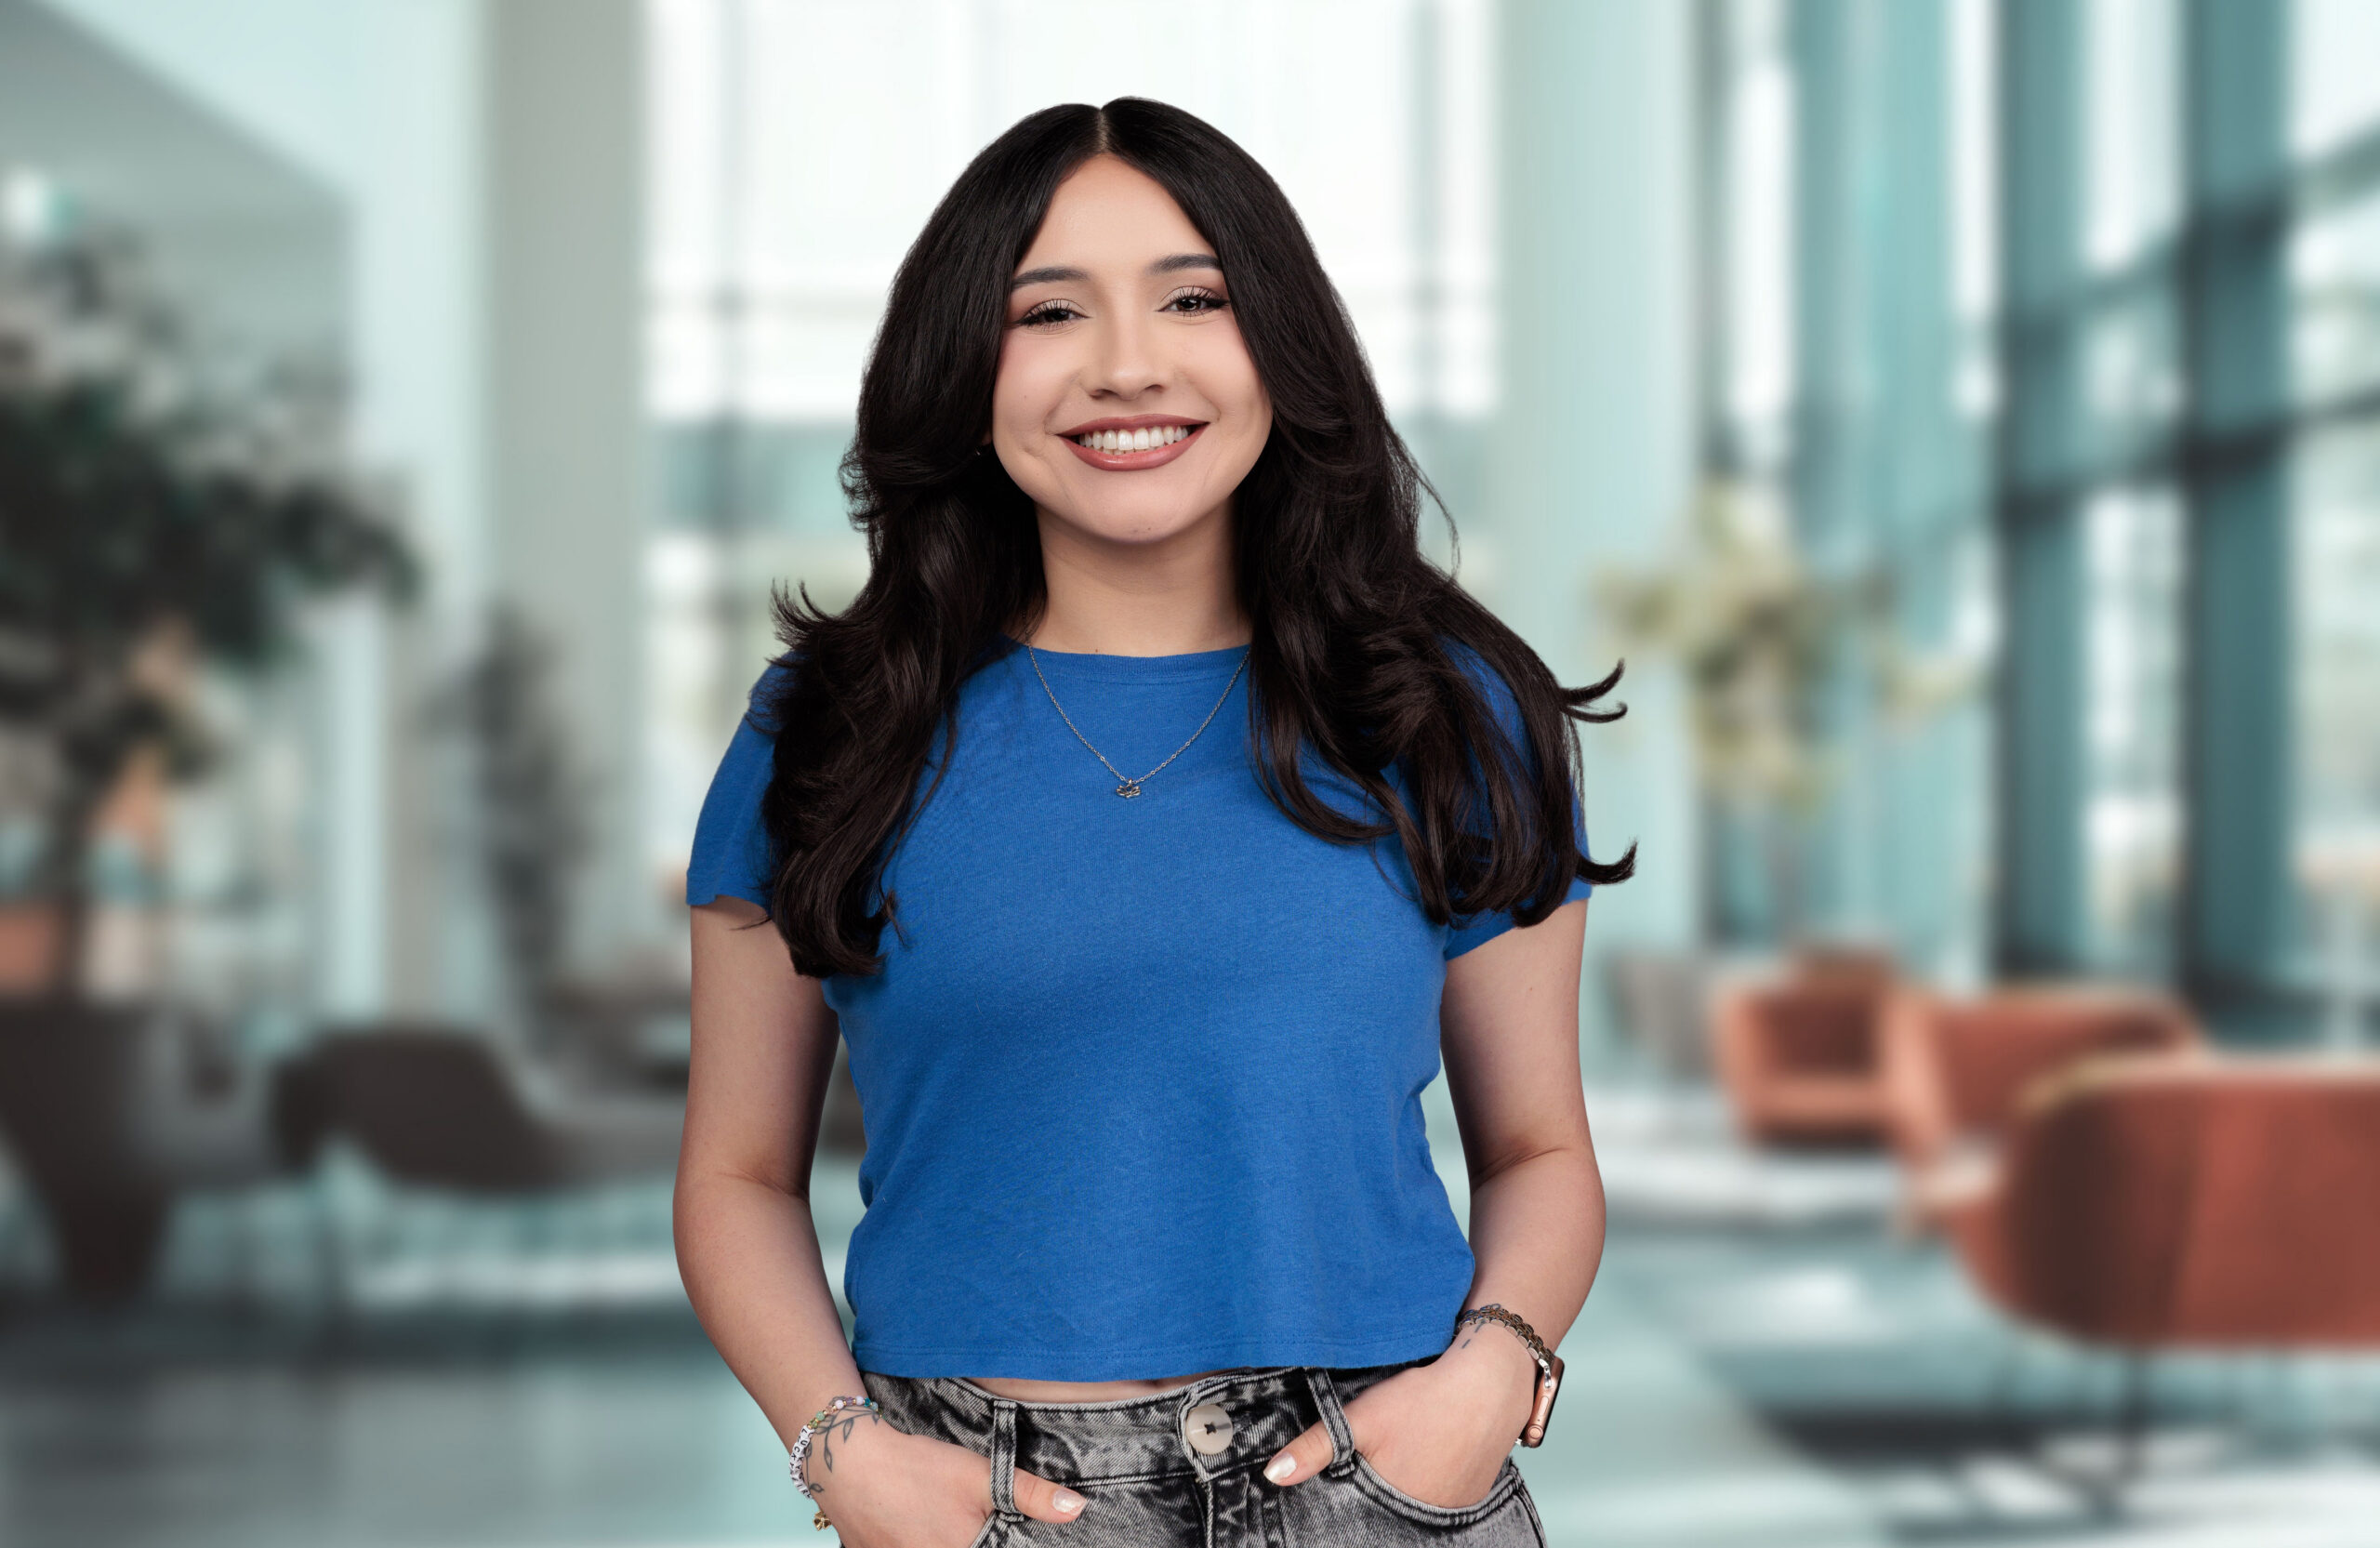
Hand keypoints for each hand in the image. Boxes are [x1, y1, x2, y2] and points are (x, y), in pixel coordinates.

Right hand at [799, 1411, 1086, 1544]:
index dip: (999, 1540)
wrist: (848, 1464)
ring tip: (938, 1516)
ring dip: (944, 1538)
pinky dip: (918, 1540)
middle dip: (976, 1536)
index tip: (994, 1527)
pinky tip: (918, 1524)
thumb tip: (1077, 1509)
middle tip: (960, 1515)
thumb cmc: (917, 1470)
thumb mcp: (980, 1476)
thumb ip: (1030, 1496)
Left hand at [1259, 1335, 1537, 1509]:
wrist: (1490, 1382)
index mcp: (1395, 1509)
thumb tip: (1273, 1475)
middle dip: (1372, 1500)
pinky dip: (1429, 1483)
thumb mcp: (1361, 1419)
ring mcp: (1455, 1509)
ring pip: (1415, 1507)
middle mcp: (1428, 1517)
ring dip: (1402, 1491)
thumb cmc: (1424, 1400)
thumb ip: (1315, 1448)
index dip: (1349, 1510)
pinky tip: (1425, 1457)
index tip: (1339, 1499)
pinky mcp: (1475, 1494)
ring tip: (1401, 1458)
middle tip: (1375, 1466)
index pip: (1360, 1521)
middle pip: (1387, 1515)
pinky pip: (1441, 1498)